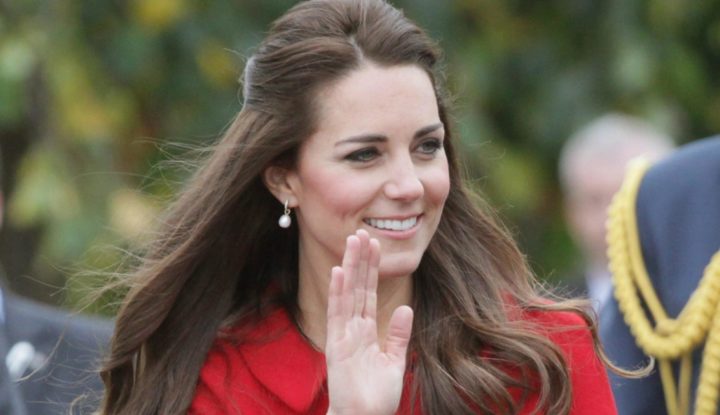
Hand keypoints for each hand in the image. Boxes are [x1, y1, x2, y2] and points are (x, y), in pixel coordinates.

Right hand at [325, 229, 413, 414]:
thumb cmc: (376, 397)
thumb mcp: (394, 361)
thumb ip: (397, 335)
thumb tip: (404, 308)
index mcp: (365, 332)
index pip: (368, 294)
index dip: (371, 270)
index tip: (374, 246)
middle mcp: (352, 329)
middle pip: (357, 288)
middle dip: (360, 261)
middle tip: (362, 233)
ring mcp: (343, 335)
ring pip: (347, 294)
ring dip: (350, 267)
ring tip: (352, 242)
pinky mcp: (337, 345)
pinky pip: (337, 313)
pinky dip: (338, 292)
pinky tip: (338, 271)